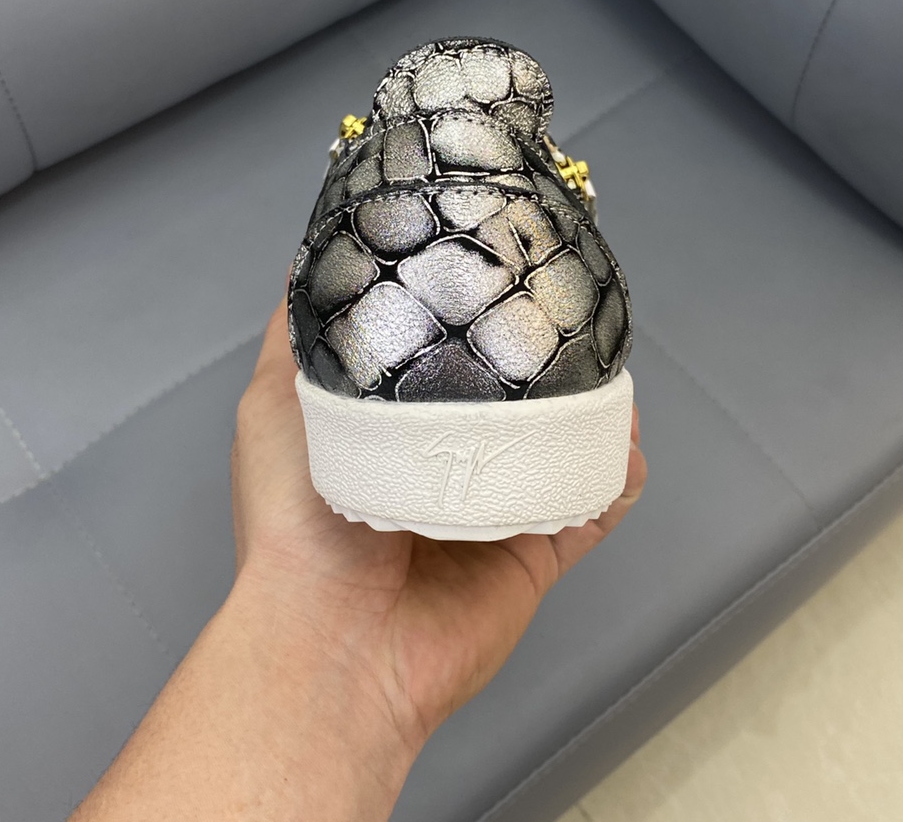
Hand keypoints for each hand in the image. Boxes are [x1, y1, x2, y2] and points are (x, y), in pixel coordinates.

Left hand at [231, 300, 646, 753]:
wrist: (334, 637)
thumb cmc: (294, 517)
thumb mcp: (276, 404)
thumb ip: (294, 338)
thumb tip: (306, 266)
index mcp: (391, 436)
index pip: (441, 370)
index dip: (468, 330)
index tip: (494, 283)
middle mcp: (445, 469)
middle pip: (505, 409)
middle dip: (538, 370)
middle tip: (565, 322)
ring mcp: (492, 513)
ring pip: (556, 451)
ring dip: (588, 417)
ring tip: (611, 376)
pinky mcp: (531, 554)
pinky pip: (588, 508)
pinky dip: (614, 478)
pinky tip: (626, 443)